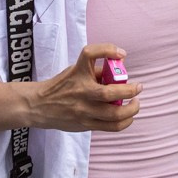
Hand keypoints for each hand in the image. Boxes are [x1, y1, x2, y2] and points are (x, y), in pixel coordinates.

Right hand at [27, 44, 141, 132]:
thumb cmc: (61, 86)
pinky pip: (111, 127)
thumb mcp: (74, 71)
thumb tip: (120, 70)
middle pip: (109, 93)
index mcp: (77, 73)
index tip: (121, 54)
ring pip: (114, 114)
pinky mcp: (86, 124)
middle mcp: (81, 92)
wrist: (39, 106)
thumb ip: (95, 70)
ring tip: (135, 104)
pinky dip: (125, 122)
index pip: (90, 54)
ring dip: (131, 109)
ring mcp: (83, 111)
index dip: (108, 50)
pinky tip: (128, 116)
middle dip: (130, 91)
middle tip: (138, 87)